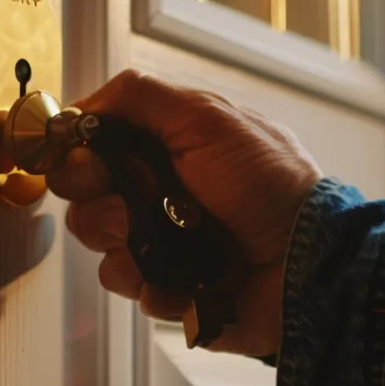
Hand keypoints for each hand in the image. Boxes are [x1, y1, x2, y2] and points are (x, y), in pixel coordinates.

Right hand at [47, 70, 323, 356]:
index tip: (89, 161)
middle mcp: (156, 189)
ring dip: (129, 245)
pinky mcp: (167, 284)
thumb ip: (141, 98)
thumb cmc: (271, 186)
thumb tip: (83, 104)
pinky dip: (153, 285)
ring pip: (99, 244)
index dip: (78, 153)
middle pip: (84, 194)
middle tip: (142, 202)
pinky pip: (128, 287)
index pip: (91, 143)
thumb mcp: (209, 119)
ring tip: (175, 243)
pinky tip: (187, 279)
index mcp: (165, 145)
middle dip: (104, 201)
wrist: (306, 263)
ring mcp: (160, 238)